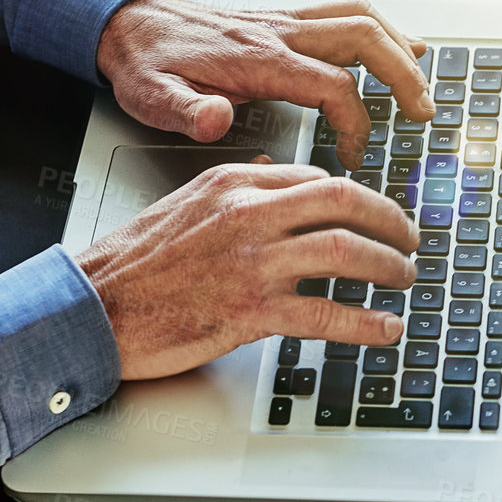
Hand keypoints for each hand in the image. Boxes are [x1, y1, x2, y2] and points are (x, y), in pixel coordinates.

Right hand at [76, 160, 417, 380]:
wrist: (92, 307)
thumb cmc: (135, 263)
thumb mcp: (188, 204)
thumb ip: (239, 189)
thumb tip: (280, 173)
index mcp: (234, 182)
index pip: (317, 177)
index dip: (361, 197)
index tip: (379, 215)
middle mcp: (247, 213)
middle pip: (344, 201)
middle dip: (391, 220)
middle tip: (410, 240)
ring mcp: (251, 261)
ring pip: (344, 250)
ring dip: (386, 265)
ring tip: (403, 278)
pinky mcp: (249, 310)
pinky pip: (325, 313)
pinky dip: (365, 322)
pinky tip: (385, 328)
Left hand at [95, 0, 433, 169]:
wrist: (127, 21)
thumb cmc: (145, 63)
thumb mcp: (152, 96)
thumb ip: (186, 111)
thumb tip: (216, 119)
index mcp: (259, 58)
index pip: (333, 85)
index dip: (355, 123)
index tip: (353, 157)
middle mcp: (280, 32)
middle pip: (365, 38)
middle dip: (403, 76)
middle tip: (424, 113)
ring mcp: (286, 22)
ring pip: (362, 18)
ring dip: (400, 47)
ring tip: (423, 82)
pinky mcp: (285, 21)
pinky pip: (347, 15)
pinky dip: (382, 30)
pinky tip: (400, 46)